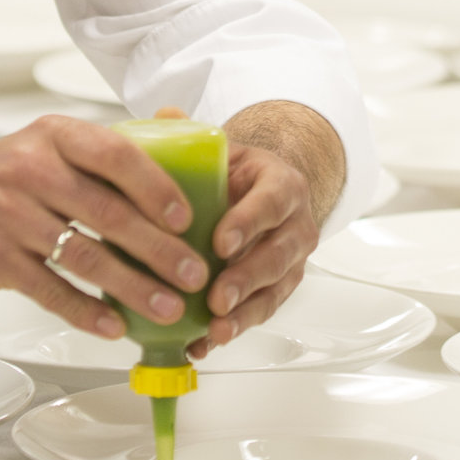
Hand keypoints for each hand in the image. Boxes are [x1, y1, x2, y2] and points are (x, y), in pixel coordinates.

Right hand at [0, 115, 208, 339]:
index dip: (157, 187)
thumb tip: (179, 153)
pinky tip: (114, 326)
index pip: (115, 153)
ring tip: (167, 307)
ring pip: (85, 256)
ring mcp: (6, 214)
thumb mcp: (42, 149)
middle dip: (159, 249)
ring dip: (133, 288)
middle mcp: (28, 169)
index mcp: (53, 135)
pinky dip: (87, 311)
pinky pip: (50, 290)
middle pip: (108, 212)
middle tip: (194, 274)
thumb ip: (98, 155)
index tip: (187, 218)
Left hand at [188, 138, 322, 356]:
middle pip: (277, 256)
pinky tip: (203, 344)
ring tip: (215, 331)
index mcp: (281, 185)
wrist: (267, 193)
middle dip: (246, 280)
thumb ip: (194, 133)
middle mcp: (295, 225)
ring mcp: (291, 262)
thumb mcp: (223, 150)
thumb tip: (164, 115)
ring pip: (274, 292)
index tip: (222, 241)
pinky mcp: (278, 290)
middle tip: (218, 297)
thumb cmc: (239, 175)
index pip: (271, 202)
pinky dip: (232, 330)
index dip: (248, 222)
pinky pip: (260, 313)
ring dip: (244, 315)